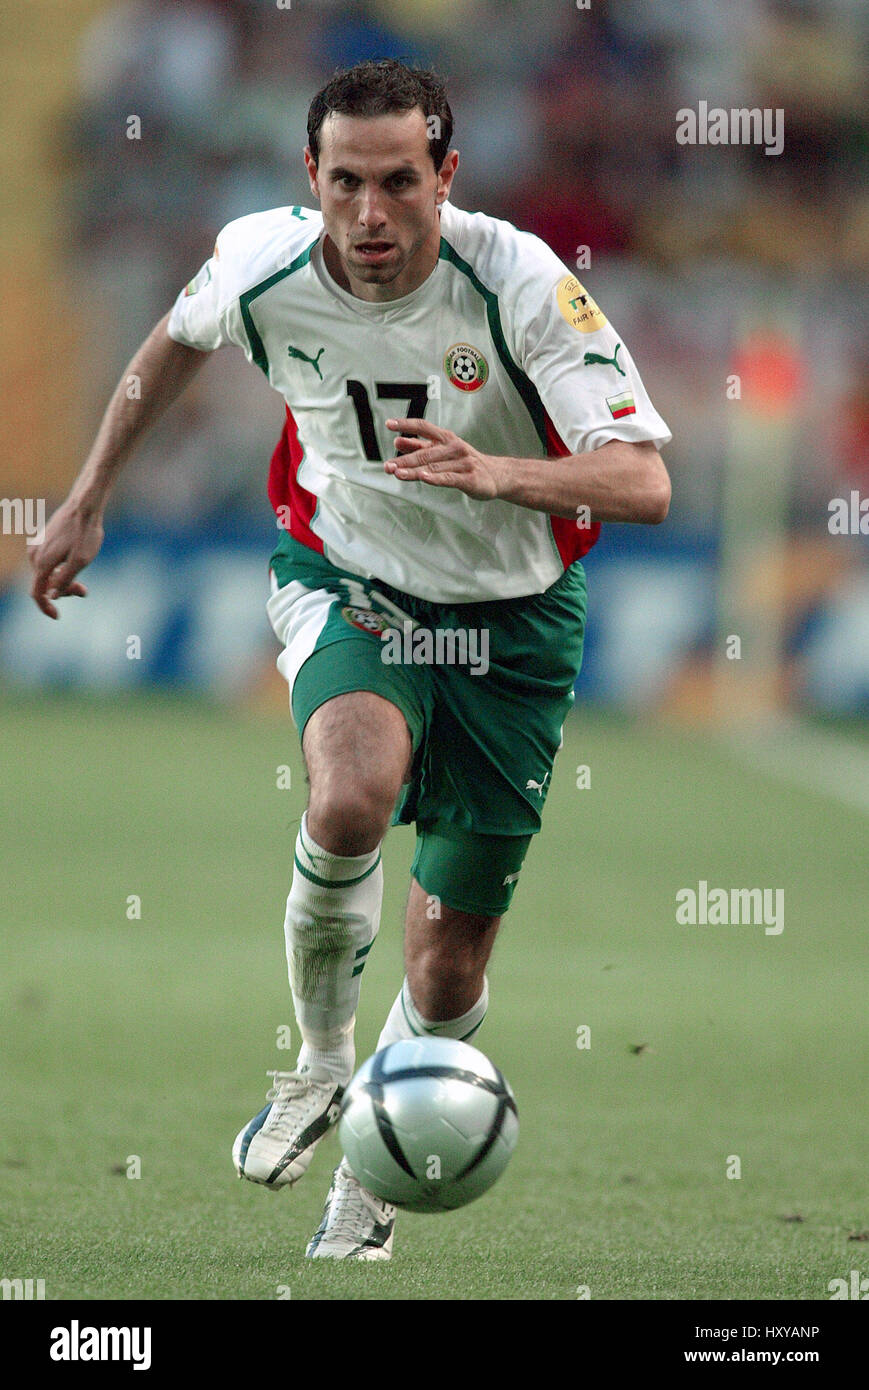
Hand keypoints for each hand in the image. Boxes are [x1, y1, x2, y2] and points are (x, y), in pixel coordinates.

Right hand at [29, 499, 103, 618]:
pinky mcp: (43, 541)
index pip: (37, 593)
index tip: (57, 616)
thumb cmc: (86, 532)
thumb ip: (65, 580)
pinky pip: (48, 563)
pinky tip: (75, 566)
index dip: (45, 607)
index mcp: (43, 562)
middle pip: (43, 584)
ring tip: (82, 581)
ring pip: (46, 574)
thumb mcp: (81, 561)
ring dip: (62, 581)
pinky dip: (59, 570)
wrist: (85, 505)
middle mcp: (35, 554)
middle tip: (83, 590)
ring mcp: (37, 546)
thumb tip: (52, 596)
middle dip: (62, 591)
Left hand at [384, 418, 506, 500]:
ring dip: (414, 471)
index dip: (406, 425)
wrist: (496, 475)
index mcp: (446, 438)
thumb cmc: (465, 462)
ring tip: (398, 473)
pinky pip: (449, 478)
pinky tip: (423, 478)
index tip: (389, 424)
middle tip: (388, 466)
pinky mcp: (469, 478)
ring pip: (434, 467)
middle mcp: (454, 447)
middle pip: (425, 453)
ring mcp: (462, 463)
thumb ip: (420, 447)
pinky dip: (435, 478)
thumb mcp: (443, 450)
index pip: (424, 427)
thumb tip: (397, 442)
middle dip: (405, 460)